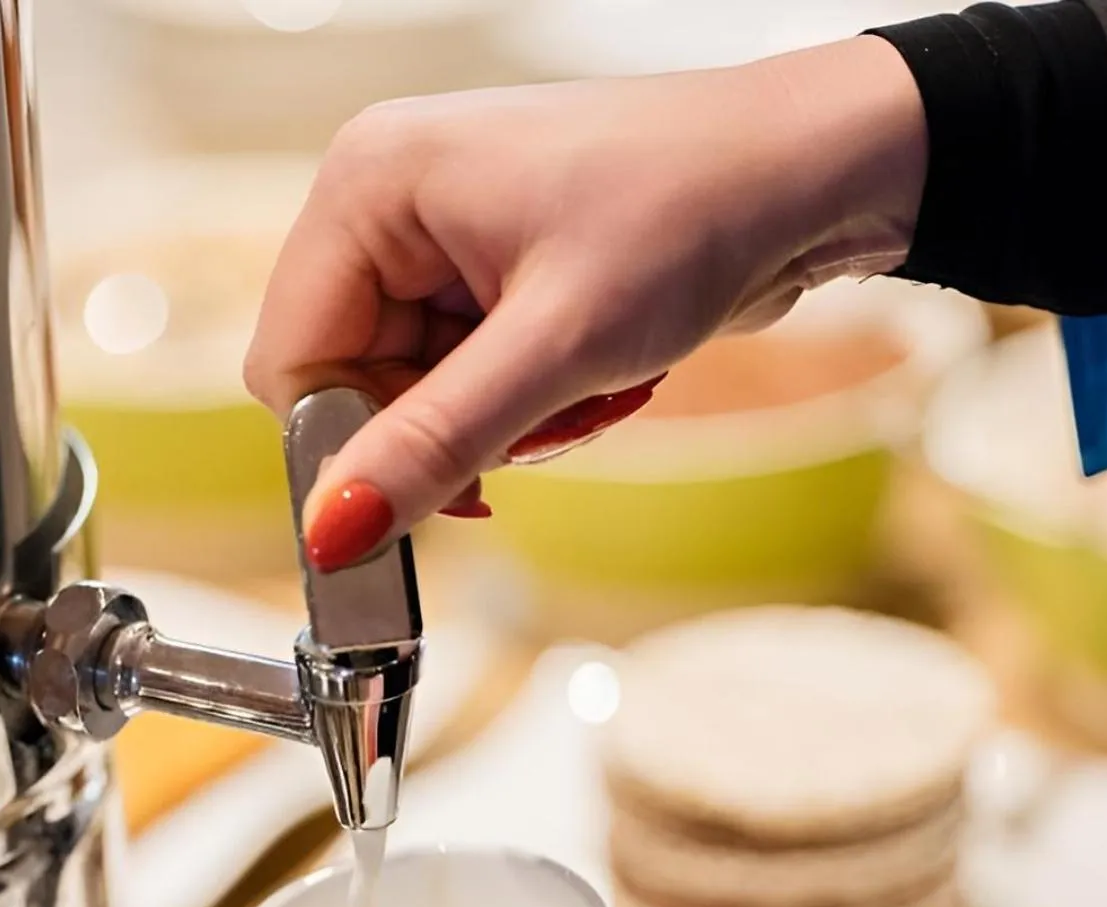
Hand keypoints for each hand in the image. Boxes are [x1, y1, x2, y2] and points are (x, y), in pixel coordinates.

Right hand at [245, 38, 925, 569]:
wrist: (814, 173)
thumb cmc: (695, 208)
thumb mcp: (555, 347)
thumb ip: (433, 443)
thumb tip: (334, 532)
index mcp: (370, 184)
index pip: (291, 359)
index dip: (352, 444)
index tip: (430, 491)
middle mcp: (388, 201)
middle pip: (352, 383)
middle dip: (443, 431)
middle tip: (535, 432)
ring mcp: (439, 237)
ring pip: (414, 394)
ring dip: (497, 425)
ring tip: (586, 390)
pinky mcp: (489, 270)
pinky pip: (465, 380)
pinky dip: (526, 405)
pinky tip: (594, 379)